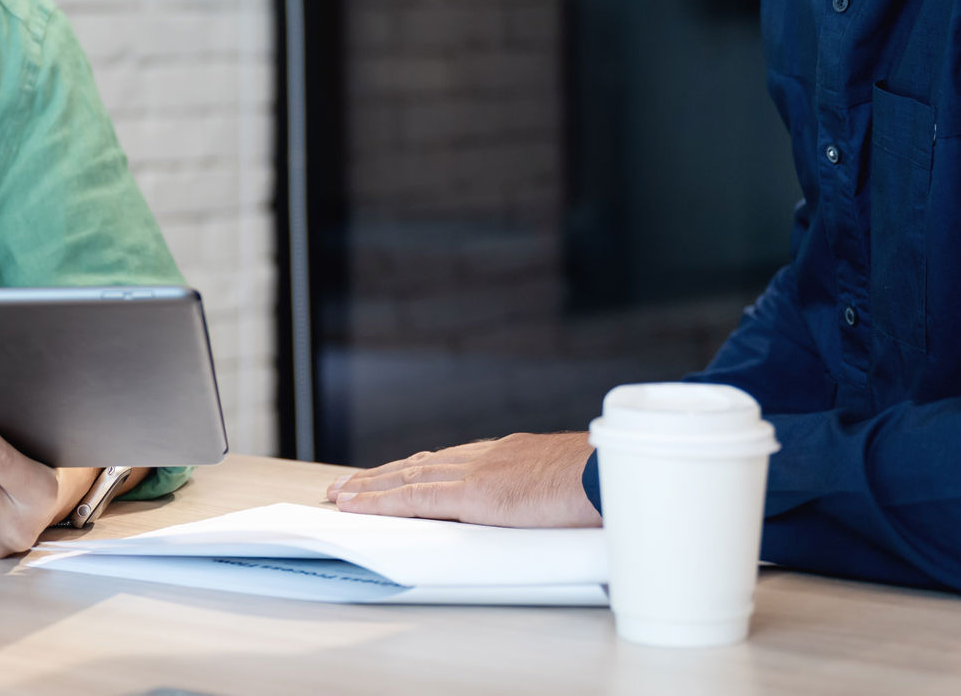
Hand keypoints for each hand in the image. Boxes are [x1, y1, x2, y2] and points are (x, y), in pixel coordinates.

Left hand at [326, 432, 602, 526]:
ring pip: (410, 477)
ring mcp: (480, 472)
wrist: (617, 475)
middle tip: (350, 485)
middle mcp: (489, 456)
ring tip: (342, 496)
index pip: (453, 460)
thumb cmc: (608, 485)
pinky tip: (358, 504)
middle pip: (424, 464)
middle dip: (385, 475)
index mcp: (512, 454)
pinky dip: (383, 500)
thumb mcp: (572, 486)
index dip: (418, 467)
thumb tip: (551, 506)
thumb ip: (549, 493)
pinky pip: (416, 498)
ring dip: (373, 487)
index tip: (396, 473)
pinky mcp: (476, 495)